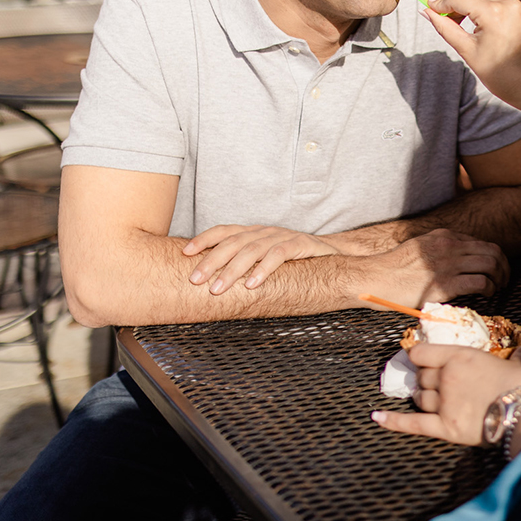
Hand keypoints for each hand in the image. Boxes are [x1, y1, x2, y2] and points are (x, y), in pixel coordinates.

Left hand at [183, 225, 343, 293]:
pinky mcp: (300, 244)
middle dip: (211, 261)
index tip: (185, 253)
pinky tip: (252, 284)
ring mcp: (282, 236)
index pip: (224, 231)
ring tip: (217, 288)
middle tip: (195, 279)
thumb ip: (246, 263)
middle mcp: (265, 231)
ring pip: (252, 250)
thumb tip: (215, 278)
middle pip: (233, 242)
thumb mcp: (266, 258)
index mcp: (254, 232)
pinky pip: (278, 255)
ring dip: (232, 270)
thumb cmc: (295, 260)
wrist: (334, 253)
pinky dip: (263, 270)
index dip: (204, 240)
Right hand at [361, 229, 508, 306]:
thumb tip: (453, 260)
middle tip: (504, 280)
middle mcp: (449, 246)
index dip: (494, 257)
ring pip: (491, 265)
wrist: (375, 278)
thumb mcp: (418, 248)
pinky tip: (486, 296)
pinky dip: (489, 289)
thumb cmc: (392, 268)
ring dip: (499, 279)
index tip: (495, 269)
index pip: (481, 242)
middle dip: (504, 267)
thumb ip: (438, 250)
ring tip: (497, 289)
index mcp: (443, 236)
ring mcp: (448, 264)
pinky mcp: (445, 284)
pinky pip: (481, 283)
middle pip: (492, 252)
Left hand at [373, 343, 520, 446]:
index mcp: (460, 357)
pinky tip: (377, 418)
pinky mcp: (445, 427)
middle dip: (426, 381)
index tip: (420, 358)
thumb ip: (518, 354)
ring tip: (432, 400)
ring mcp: (443, 402)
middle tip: (438, 385)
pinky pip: (413, 423)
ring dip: (422, 399)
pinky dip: (393, 421)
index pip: (423, 353)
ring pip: (419, 398)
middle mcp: (446, 377)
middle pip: (421, 377)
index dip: (420, 356)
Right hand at [423, 0, 520, 108]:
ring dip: (475, 9)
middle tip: (446, 22)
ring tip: (470, 29)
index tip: (429, 5)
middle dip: (458, 8)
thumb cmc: (497, 72)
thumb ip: (445, 27)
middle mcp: (509, 4)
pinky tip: (487, 28)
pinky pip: (502, 4)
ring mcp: (520, 7)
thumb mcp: (466, 50)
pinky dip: (491, 12)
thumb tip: (426, 11)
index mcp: (493, 13)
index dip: (442, 3)